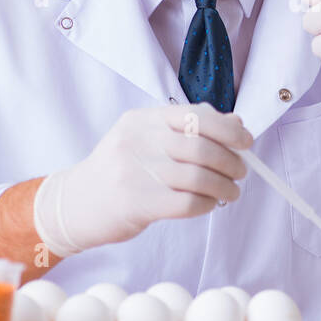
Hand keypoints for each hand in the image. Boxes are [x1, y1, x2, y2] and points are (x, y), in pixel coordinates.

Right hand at [32, 102, 253, 257]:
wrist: (74, 204)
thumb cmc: (120, 171)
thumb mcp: (148, 140)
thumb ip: (189, 130)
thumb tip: (236, 125)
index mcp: (144, 119)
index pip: (196, 115)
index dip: (228, 130)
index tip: (245, 143)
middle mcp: (139, 140)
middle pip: (202, 147)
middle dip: (231, 162)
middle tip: (240, 173)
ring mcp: (135, 171)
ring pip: (199, 177)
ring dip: (224, 187)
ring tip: (230, 193)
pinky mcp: (136, 202)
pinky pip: (188, 202)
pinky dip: (206, 204)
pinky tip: (207, 205)